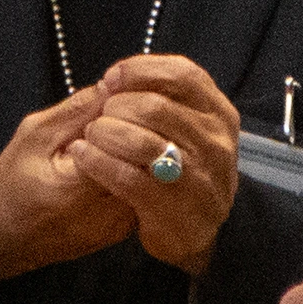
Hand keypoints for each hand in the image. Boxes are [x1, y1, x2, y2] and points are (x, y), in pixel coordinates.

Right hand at [0, 87, 135, 283]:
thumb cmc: (12, 185)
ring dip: (134, 151)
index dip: (123, 113)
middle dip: (133, 130)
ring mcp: (122, 225)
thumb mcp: (34, 136)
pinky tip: (109, 165)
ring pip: (148, 173)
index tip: (107, 106)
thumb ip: (76, 110)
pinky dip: (130, 172)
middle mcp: (111, 210)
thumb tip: (114, 84)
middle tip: (107, 124)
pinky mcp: (125, 231)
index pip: (130, 135)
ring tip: (107, 143)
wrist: (4, 240)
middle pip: (145, 155)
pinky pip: (141, 191)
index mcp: (86, 185)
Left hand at [70, 54, 240, 278]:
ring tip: (89, 137)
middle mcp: (216, 143)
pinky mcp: (176, 211)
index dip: (141, 70)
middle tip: (98, 118)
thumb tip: (110, 80)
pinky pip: (128, 178)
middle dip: (116, 107)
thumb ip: (158, 96)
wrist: (193, 233)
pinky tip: (83, 156)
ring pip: (141, 142)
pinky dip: (99, 163)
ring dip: (104, 134)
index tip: (110, 79)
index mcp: (219, 114)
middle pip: (155, 107)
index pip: (183, 74)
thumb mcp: (183, 127)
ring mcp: (199, 179)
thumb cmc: (179, 167)